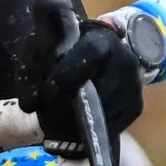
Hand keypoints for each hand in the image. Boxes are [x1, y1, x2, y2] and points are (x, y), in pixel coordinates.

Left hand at [30, 0, 145, 143]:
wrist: (79, 64)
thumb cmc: (58, 57)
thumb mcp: (37, 58)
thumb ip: (30, 76)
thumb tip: (31, 103)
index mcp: (100, 37)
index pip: (91, 53)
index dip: (69, 75)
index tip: (48, 93)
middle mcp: (125, 57)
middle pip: (103, 87)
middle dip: (75, 105)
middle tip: (52, 116)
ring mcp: (134, 83)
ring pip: (108, 110)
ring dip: (83, 120)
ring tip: (61, 123)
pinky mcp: (136, 106)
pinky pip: (116, 125)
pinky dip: (95, 129)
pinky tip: (80, 124)